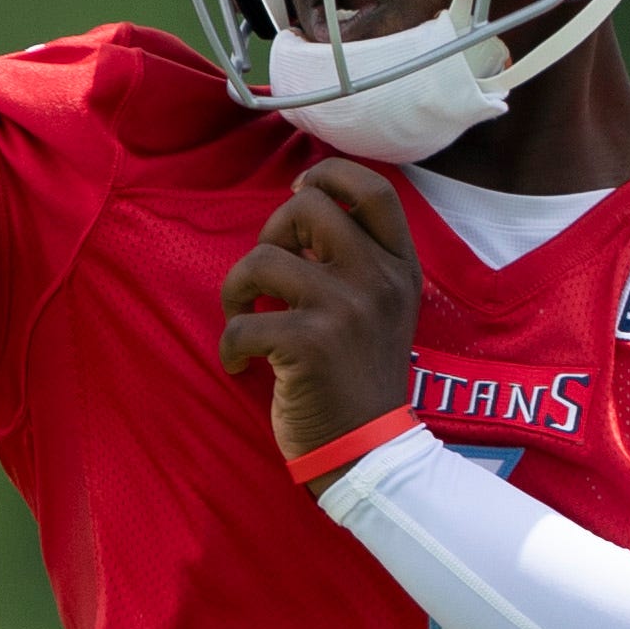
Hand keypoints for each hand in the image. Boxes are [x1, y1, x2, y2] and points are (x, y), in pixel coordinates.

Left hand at [217, 160, 423, 469]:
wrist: (370, 453)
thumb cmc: (359, 376)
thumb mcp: (381, 307)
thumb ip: (355, 259)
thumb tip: (300, 206)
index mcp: (399, 267)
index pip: (375, 188)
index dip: (327, 175)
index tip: (297, 194)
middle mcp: (377, 280)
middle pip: (307, 206)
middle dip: (270, 232)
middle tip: (266, 276)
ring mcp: (345, 309)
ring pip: (261, 258)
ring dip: (237, 290)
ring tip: (244, 319)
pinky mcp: (309, 344)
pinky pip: (242, 322)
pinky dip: (230, 345)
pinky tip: (242, 364)